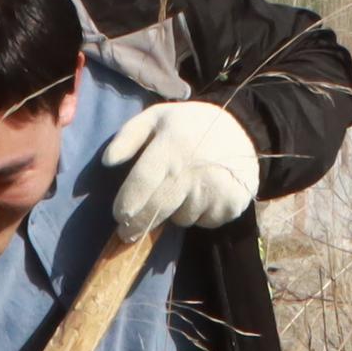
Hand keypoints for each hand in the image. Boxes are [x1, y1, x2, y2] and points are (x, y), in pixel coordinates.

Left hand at [100, 100, 261, 236]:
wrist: (244, 129)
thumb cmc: (191, 124)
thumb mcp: (157, 117)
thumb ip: (128, 136)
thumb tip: (107, 161)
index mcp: (172, 145)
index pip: (141, 184)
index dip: (126, 204)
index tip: (118, 216)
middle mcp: (194, 169)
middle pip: (157, 209)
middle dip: (138, 224)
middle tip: (127, 233)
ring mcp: (215, 189)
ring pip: (181, 218)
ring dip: (174, 213)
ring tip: (182, 193)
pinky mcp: (231, 204)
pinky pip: (204, 222)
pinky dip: (199, 216)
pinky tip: (203, 196)